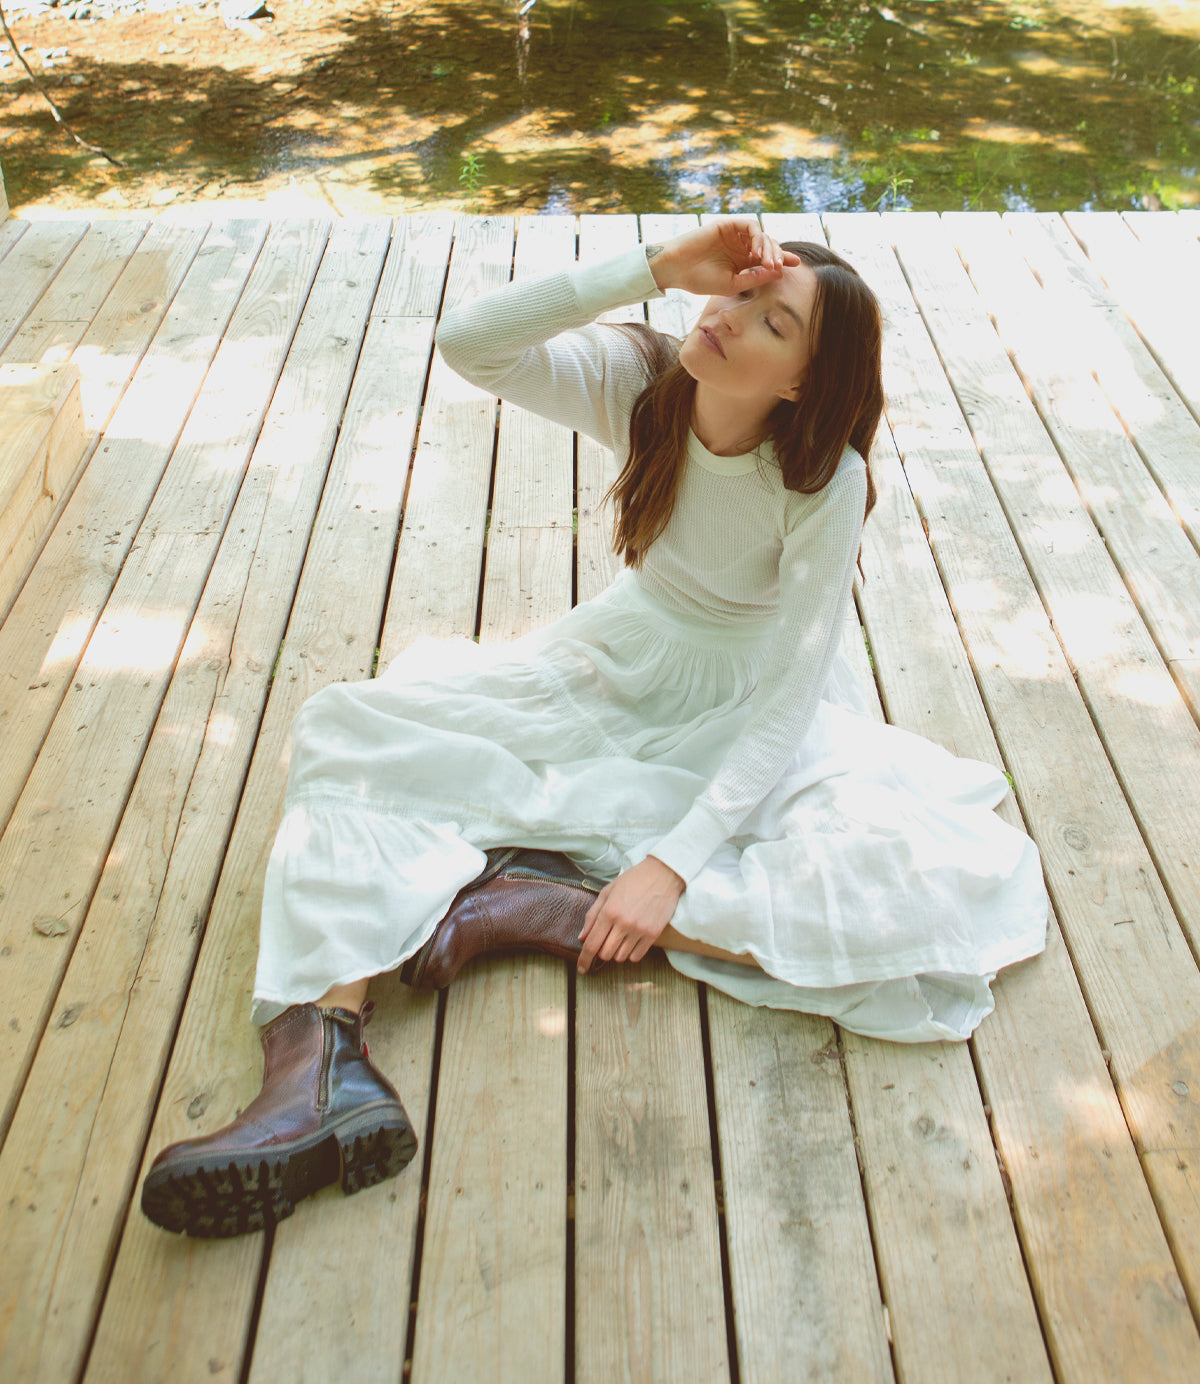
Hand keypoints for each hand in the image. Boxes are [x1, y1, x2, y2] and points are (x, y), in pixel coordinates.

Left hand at [578, 857, 684, 972]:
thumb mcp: (607, 892)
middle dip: (601, 951)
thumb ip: (592, 915)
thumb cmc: (633, 880)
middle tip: (605, 941)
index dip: (584, 959)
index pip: (592, 944)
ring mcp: (639, 930)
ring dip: (616, 951)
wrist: (662, 874)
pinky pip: (637, 956)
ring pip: (620, 957)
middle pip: (605, 954)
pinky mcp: (653, 934)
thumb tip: (582, 937)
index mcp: (609, 911)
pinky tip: (631, 941)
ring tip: (620, 937)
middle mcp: (623, 923)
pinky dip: (631, 953)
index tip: (581, 968)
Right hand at [647, 219, 800, 297]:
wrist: (677, 268)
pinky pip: (750, 226)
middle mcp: (739, 247)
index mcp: (741, 262)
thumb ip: (755, 278)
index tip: (794, 265)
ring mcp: (734, 235)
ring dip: (768, 247)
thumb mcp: (732, 284)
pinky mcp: (728, 225)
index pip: (766, 259)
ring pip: (761, 235)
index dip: (781, 260)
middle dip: (777, 254)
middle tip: (779, 266)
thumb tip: (778, 273)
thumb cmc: (700, 280)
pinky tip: (756, 251)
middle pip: (767, 246)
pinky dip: (757, 237)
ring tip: (768, 262)